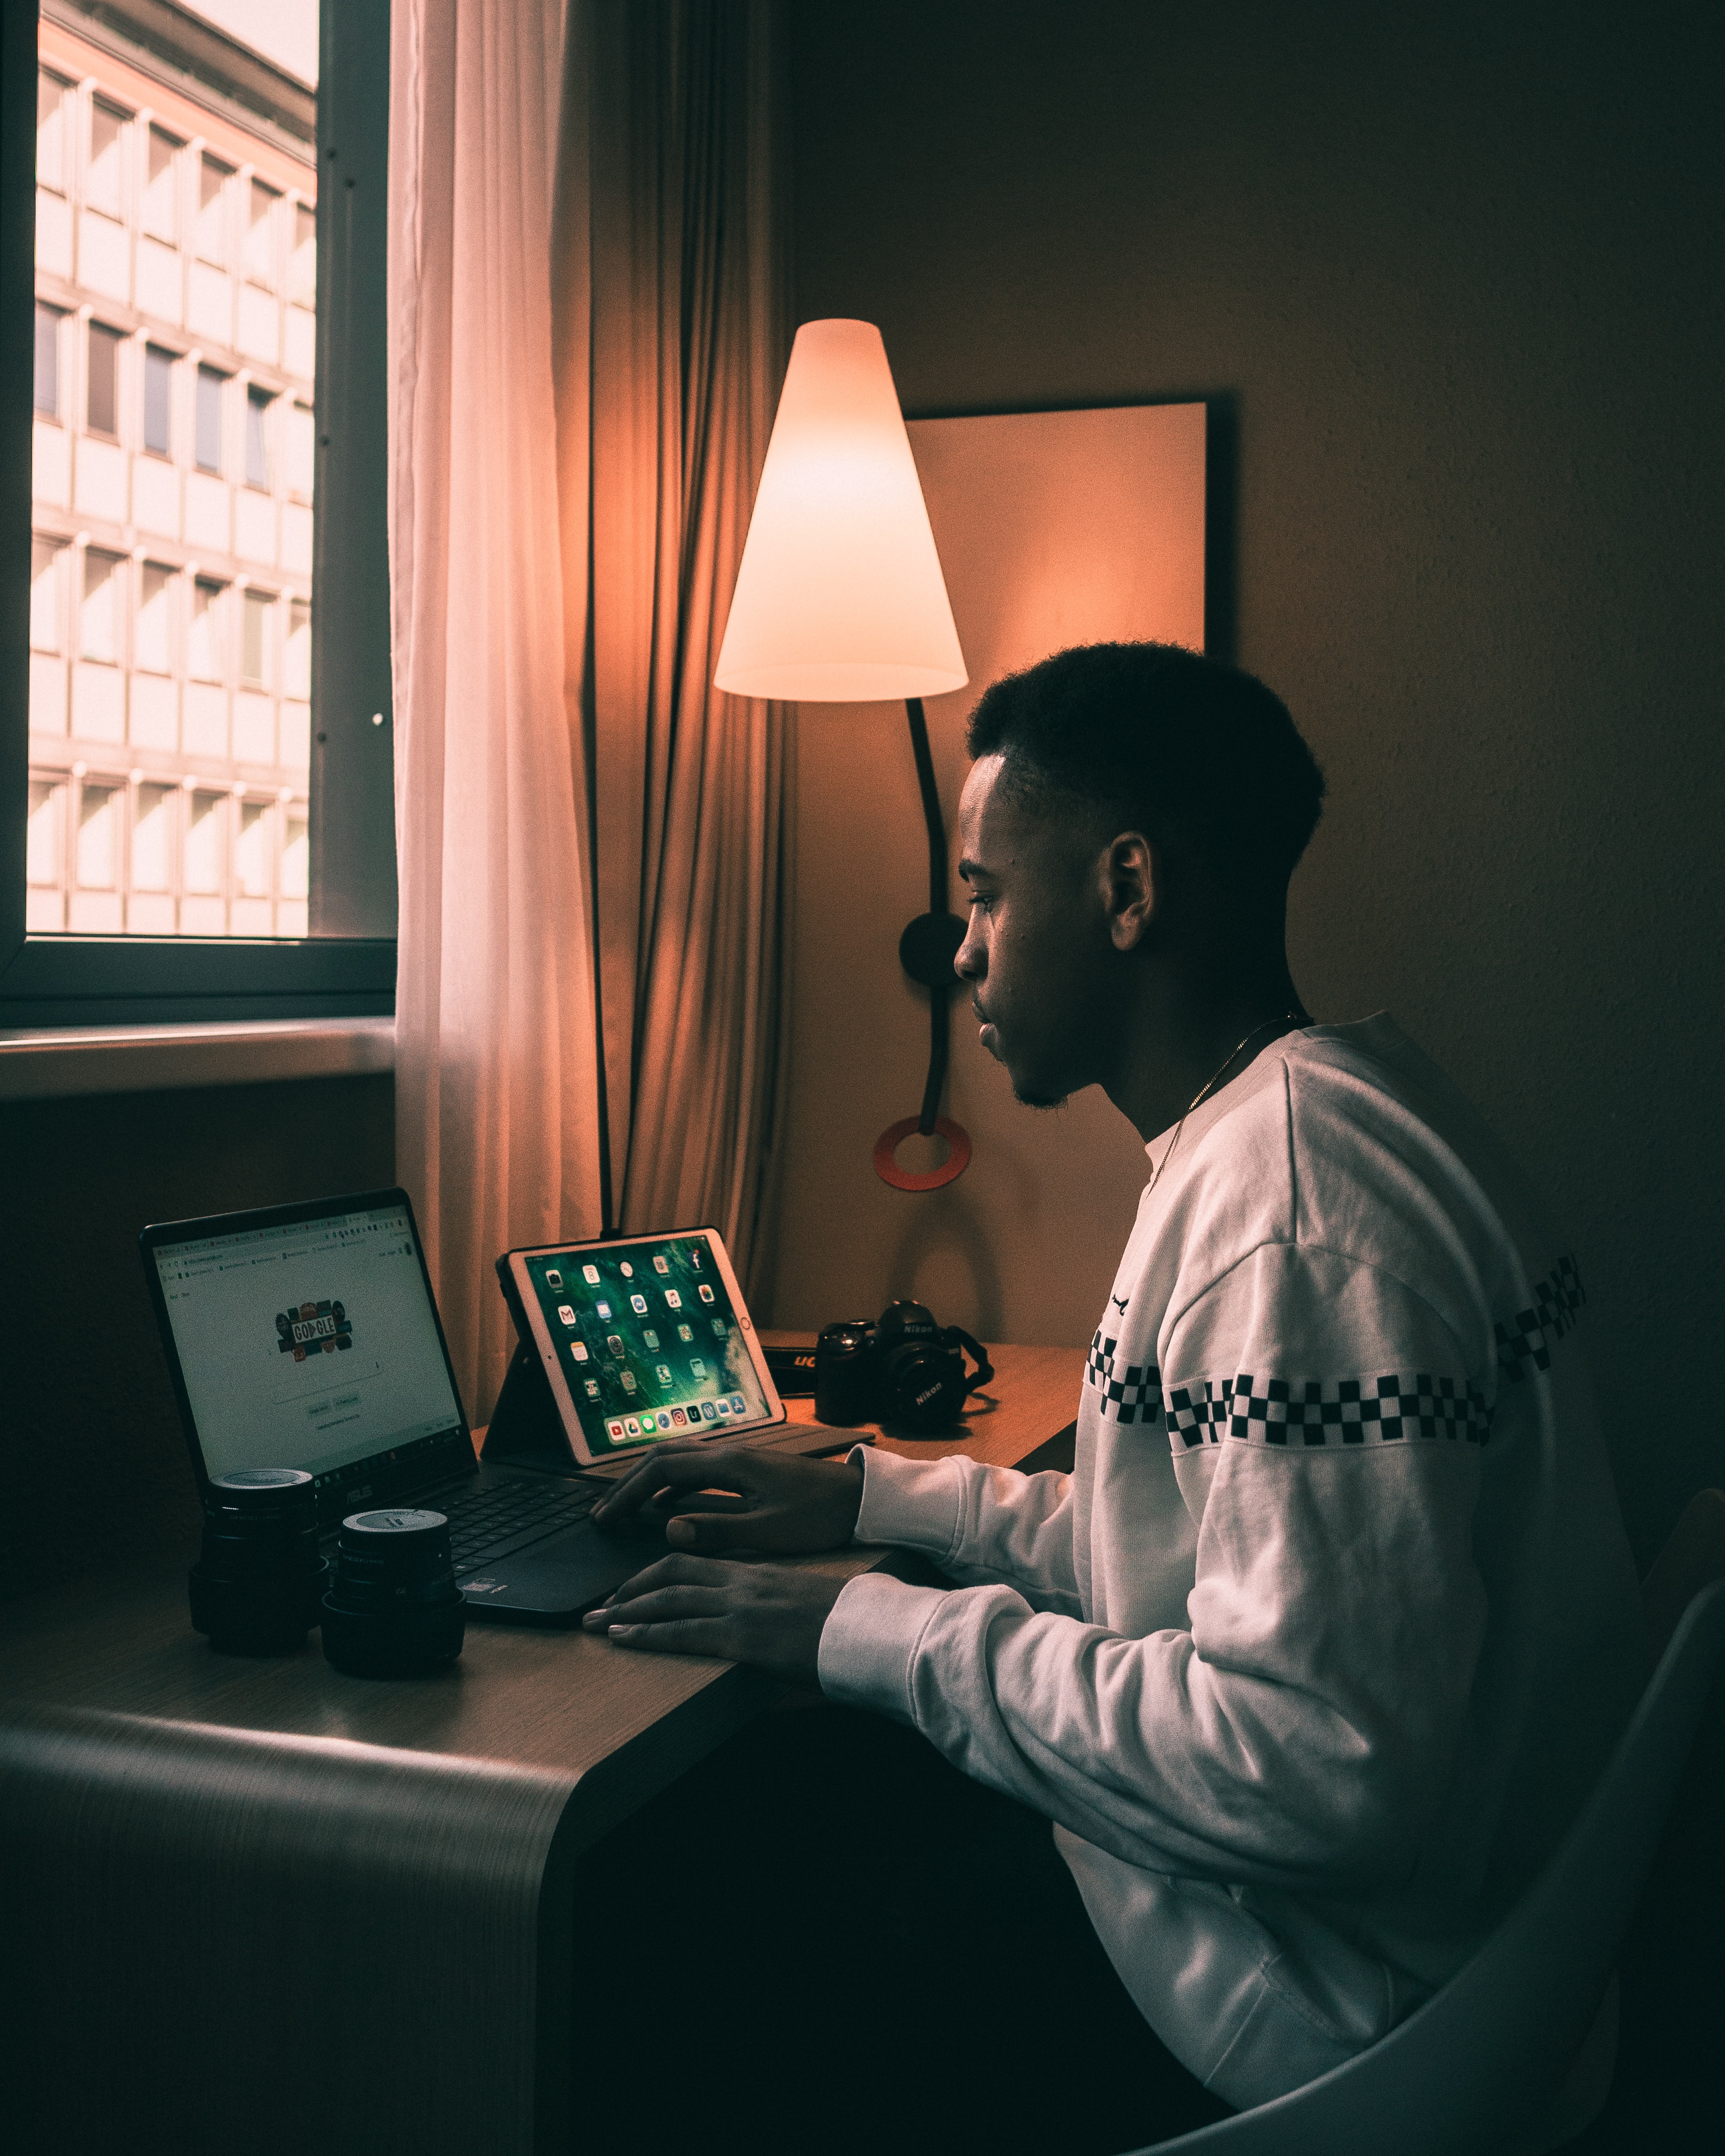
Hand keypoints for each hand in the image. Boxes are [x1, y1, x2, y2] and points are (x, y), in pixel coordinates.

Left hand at [580, 1555, 847, 1681]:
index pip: (693, 1565)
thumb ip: (775, 1614)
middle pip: (671, 1574)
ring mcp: (742, 1608)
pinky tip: (623, 1638)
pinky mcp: (743, 1637)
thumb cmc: (850, 1626)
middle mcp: (744, 1583)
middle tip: (597, 1607)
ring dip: (625, 1612)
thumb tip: (762, 1633)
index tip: (629, 1590)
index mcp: (758, 1574)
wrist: (876, 1631)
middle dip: (628, 1591)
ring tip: (595, 1625)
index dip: (654, 1575)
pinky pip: (683, 1632)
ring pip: (669, 1600)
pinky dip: (646, 1634)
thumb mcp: (804, 1610)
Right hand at [590, 1441, 864, 1553]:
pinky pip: (696, 1470)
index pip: (661, 1469)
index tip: (604, 1517)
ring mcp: (738, 1458)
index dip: (627, 1493)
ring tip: (624, 1512)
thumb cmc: (820, 1516)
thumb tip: (667, 1527)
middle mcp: (729, 1453)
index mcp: (730, 1464)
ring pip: (678, 1461)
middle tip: (603, 1513)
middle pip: (662, 1457)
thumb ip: (717, 1529)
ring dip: (647, 1482)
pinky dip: (671, 1485)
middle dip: (627, 1483)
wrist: (860, 1499)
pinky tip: (666, 1509)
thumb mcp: (769, 1530)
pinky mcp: (747, 1469)